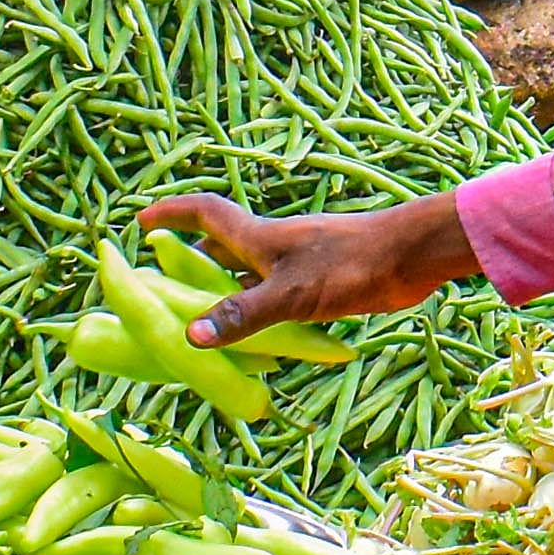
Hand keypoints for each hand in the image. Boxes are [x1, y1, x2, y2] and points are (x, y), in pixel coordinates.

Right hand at [135, 191, 481, 347]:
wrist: (412, 258)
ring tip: (199, 321)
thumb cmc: (351, 265)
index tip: (141, 221)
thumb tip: (192, 335)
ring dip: (223, 292)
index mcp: (258, 238)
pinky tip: (260, 340)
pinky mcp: (320, 284)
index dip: (172, 215)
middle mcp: (272, 247)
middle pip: (220, 248)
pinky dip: (258, 313)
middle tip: (160, 282)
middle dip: (188, 261)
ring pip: (247, 276)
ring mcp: (297, 265)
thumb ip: (243, 315)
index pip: (205, 215)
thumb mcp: (291, 294)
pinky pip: (274, 297)